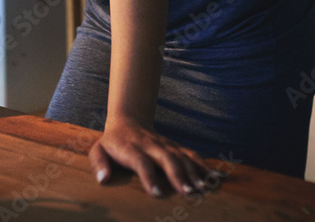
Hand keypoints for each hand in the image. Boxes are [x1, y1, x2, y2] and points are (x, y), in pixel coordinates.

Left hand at [89, 117, 211, 196]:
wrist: (127, 122)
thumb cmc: (111, 144)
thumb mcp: (97, 150)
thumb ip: (99, 165)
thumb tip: (104, 179)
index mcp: (130, 148)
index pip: (140, 162)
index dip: (148, 177)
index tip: (157, 194)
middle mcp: (150, 145)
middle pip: (166, 158)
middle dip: (178, 175)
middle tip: (189, 193)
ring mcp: (165, 145)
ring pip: (182, 156)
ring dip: (195, 173)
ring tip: (205, 190)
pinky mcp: (175, 147)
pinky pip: (192, 155)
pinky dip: (205, 166)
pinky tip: (217, 180)